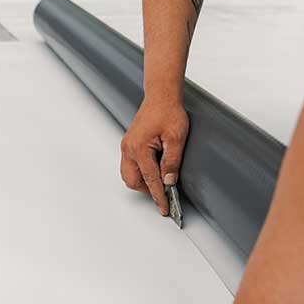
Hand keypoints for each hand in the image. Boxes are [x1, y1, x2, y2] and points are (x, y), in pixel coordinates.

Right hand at [120, 99, 188, 215]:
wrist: (161, 96)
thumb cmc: (168, 111)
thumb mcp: (176, 138)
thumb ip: (172, 162)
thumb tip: (169, 181)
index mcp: (139, 148)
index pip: (150, 180)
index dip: (159, 196)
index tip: (165, 208)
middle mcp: (129, 149)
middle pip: (133, 181)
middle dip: (148, 189)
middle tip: (165, 192)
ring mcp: (127, 146)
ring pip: (129, 175)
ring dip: (143, 181)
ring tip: (160, 180)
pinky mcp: (129, 144)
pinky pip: (130, 166)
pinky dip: (140, 172)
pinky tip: (153, 169)